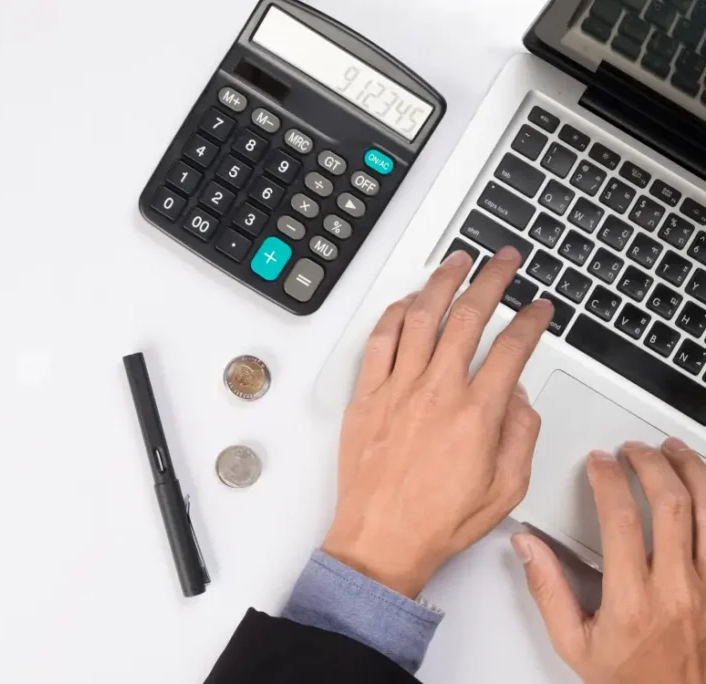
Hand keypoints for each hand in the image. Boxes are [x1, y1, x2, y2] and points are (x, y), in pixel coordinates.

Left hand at [323, 247, 553, 597]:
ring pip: (420, 317)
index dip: (531, 321)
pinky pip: (378, 341)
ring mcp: (396, 390)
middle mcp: (436, 392)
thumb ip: (520, 434)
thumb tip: (518, 396)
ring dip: (441, 282)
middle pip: (468, 317)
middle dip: (491, 280)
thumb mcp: (506, 488)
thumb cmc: (437, 521)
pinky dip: (393, 314)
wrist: (381, 540)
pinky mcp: (365, 396)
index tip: (540, 308)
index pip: (512, 349)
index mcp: (476, 414)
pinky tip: (406, 301)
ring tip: (457, 261)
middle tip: (503, 261)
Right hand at [514, 440, 705, 683]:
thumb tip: (528, 546)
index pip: (623, 520)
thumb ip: (548, 589)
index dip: (609, 480)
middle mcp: (678, 589)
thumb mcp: (573, 643)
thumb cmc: (632, 678)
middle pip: (673, 505)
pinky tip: (705, 487)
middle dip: (652, 465)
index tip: (598, 463)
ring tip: (675, 451)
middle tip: (634, 450)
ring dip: (694, 473)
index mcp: (633, 600)